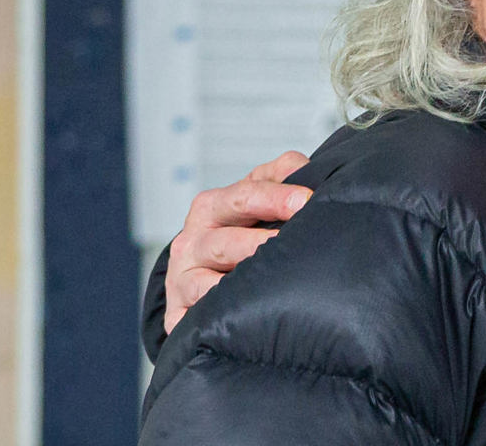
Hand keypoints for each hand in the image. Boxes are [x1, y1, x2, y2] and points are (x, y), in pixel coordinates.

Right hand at [164, 150, 311, 332]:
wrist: (199, 268)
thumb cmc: (239, 227)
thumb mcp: (256, 192)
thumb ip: (280, 175)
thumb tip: (306, 168)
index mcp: (212, 206)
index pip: (244, 196)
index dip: (276, 198)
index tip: (307, 201)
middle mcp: (192, 242)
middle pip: (226, 242)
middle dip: (260, 243)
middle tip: (293, 245)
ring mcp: (183, 279)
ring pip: (208, 283)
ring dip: (239, 285)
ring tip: (272, 283)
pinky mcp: (178, 313)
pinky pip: (196, 317)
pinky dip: (215, 317)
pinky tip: (243, 318)